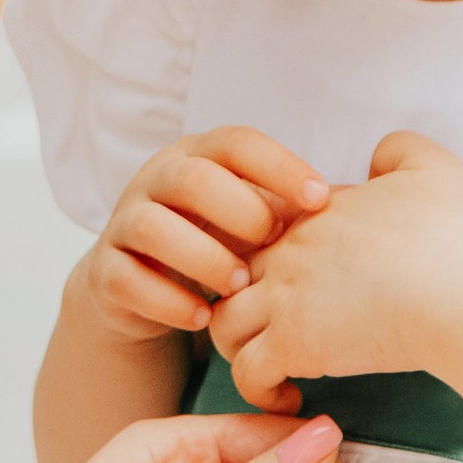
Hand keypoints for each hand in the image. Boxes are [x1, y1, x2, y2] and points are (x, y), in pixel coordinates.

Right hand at [79, 126, 330, 346]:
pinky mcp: (104, 270)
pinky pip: (127, 280)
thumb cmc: (215, 244)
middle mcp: (156, 181)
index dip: (280, 166)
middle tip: (273, 243)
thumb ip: (286, 209)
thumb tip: (358, 211)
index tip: (322, 199)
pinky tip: (203, 318)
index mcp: (198, 156)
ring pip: (153, 227)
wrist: (140, 288)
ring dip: (203, 257)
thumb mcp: (249, 219)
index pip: (236, 143)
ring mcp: (124, 224)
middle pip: (192, 177)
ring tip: (239, 285)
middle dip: (239, 210)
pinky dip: (168, 301)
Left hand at [210, 129, 462, 408]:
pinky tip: (290, 396)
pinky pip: (247, 374)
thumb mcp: (432, 169)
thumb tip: (376, 160)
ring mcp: (285, 297)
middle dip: (243, 298)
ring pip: (224, 322)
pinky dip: (258, 390)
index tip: (302, 285)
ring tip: (271, 364)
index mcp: (317, 211)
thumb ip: (398, 152)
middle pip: (232, 272)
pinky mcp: (292, 344)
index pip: (267, 228)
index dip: (277, 255)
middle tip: (272, 329)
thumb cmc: (457, 237)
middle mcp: (290, 249)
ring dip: (239, 347)